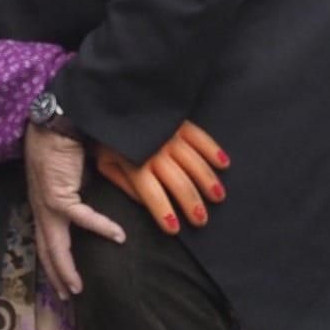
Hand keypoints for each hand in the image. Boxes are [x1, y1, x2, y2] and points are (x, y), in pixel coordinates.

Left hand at [24, 125, 125, 299]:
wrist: (56, 122)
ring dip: (66, 269)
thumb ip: (82, 193)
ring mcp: (47, 204)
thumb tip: (101, 203)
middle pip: (46, 250)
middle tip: (66, 297)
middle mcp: (41, 208)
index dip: (53, 263)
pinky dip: (101, 227)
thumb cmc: (65, 143)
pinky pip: (82, 218)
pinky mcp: (58, 195)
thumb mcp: (74, 176)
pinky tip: (118, 236)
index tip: (61, 282)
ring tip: (78, 287)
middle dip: (56, 276)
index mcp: (43, 204)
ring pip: (55, 246)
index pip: (45, 240)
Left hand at [95, 122, 229, 233]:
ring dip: (208, 182)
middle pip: (179, 183)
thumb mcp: (105, 163)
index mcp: (135, 165)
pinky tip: (224, 165)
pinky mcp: (180, 122)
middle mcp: (155, 152)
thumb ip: (123, 184)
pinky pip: (201, 138)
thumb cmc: (108, 137)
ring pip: (195, 163)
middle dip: (192, 204)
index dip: (164, 213)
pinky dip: (213, 151)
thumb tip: (145, 203)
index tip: (174, 229)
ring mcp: (170, 136)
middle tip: (202, 221)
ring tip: (218, 197)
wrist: (112, 99)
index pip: (153, 195)